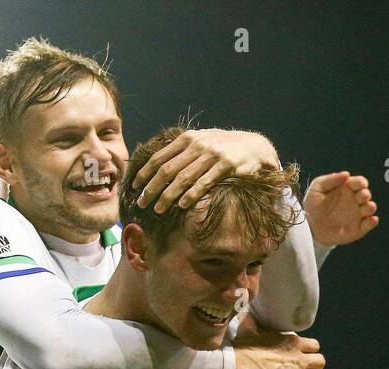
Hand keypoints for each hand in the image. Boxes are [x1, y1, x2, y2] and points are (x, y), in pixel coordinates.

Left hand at [133, 128, 279, 212]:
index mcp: (188, 139)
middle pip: (167, 170)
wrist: (254, 146)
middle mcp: (198, 145)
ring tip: (158, 210)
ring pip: (183, 178)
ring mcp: (212, 155)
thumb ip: (182, 150)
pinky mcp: (226, 166)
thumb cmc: (223, 147)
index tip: (135, 187)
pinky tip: (181, 205)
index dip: (145, 173)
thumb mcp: (201, 141)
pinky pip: (204, 183)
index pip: (160, 157)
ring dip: (168, 196)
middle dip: (151, 188)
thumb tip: (157, 165)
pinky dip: (191, 195)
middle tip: (141, 203)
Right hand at [231, 325, 325, 368]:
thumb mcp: (251, 326)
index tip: (306, 355)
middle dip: (318, 367)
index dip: (312, 351)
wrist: (237, 364)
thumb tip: (245, 307)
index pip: (314, 345)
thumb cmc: (242, 345)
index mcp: (293, 343)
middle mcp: (299, 360)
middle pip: (320, 362)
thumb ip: (254, 320)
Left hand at [304, 171, 377, 245]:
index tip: (360, 184)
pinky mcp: (358, 228)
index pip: (359, 182)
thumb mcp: (317, 189)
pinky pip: (368, 225)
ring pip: (369, 209)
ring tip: (367, 207)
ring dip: (370, 207)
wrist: (310, 228)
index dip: (361, 182)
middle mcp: (355, 200)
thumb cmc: (314, 205)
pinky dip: (372, 222)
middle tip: (361, 196)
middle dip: (365, 194)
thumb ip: (330, 180)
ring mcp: (357, 215)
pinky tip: (372, 220)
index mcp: (347, 188)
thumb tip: (346, 174)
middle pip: (365, 195)